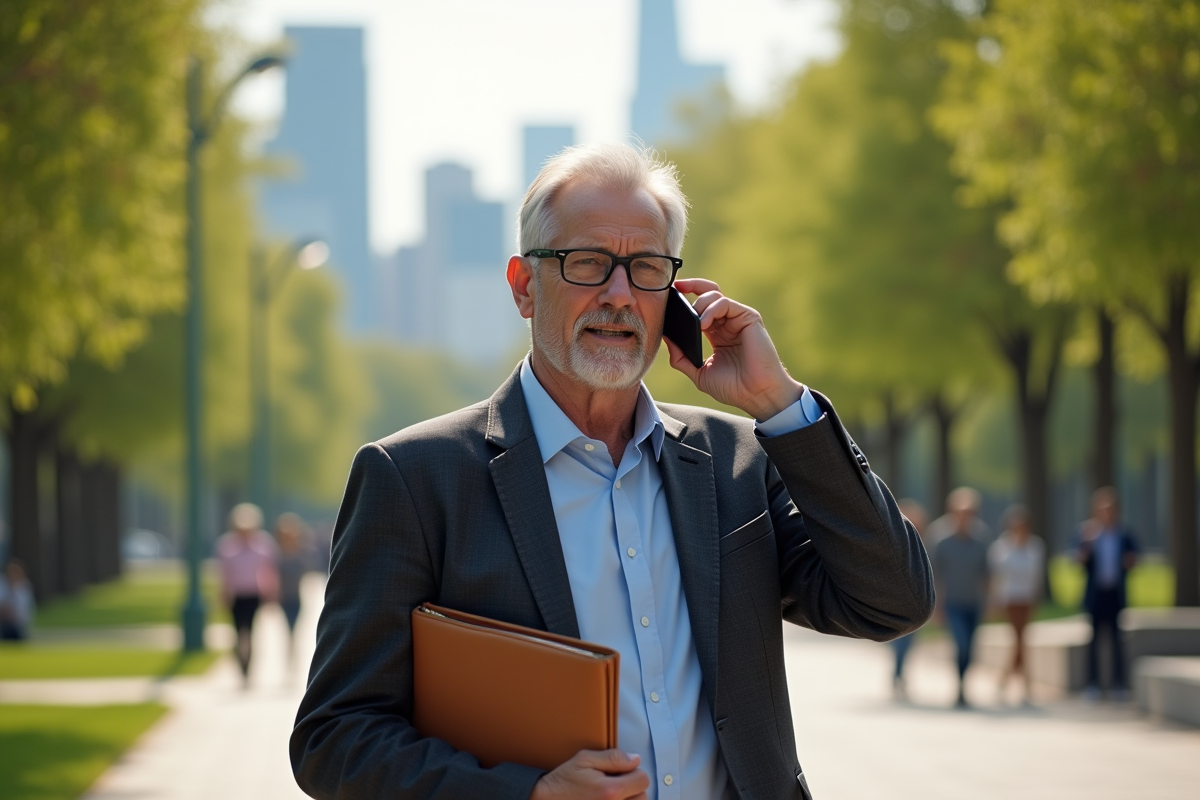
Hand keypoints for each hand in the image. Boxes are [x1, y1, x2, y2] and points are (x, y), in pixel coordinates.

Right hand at [530, 749, 648, 799]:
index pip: (643, 779)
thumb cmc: (563, 781)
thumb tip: (635, 760)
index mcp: (611, 790)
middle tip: (615, 784)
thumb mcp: (584, 760)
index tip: (622, 772)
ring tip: (610, 795)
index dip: (634, 772)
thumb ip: (613, 758)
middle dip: (632, 787)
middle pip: (642, 797)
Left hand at [666, 279, 801, 420]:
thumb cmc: (733, 387)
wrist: (756, 395)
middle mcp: (727, 323)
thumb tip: (665, 340)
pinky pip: (725, 303)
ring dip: (699, 303)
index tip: (668, 297)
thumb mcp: (699, 373)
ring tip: (693, 321)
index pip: (700, 308)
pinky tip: (702, 323)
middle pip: (708, 293)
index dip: (685, 299)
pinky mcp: (748, 317)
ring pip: (714, 295)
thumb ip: (681, 358)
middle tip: (675, 288)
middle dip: (690, 286)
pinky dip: (711, 309)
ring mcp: (738, 319)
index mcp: (717, 333)